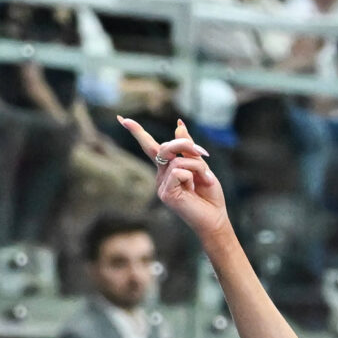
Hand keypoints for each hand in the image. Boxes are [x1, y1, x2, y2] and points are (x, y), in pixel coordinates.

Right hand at [120, 117, 230, 238]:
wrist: (215, 218)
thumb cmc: (209, 195)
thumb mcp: (200, 166)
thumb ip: (189, 149)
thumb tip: (179, 125)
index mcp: (167, 169)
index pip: (150, 147)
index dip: (137, 132)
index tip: (122, 119)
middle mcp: (161, 176)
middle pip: (164, 147)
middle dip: (184, 144)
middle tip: (202, 152)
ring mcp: (161, 186)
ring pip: (177, 159)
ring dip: (197, 166)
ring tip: (207, 180)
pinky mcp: (166, 193)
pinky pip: (178, 171)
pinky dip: (193, 175)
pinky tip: (195, 189)